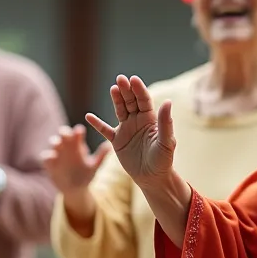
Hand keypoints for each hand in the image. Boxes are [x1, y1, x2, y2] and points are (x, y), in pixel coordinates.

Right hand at [42, 124, 111, 199]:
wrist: (75, 188)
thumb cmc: (86, 175)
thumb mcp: (94, 166)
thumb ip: (101, 156)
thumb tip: (110, 146)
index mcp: (78, 145)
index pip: (77, 134)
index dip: (77, 131)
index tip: (79, 131)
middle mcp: (67, 147)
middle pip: (63, 134)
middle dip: (63, 132)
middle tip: (65, 133)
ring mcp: (57, 154)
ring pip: (53, 142)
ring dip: (54, 142)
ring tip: (57, 144)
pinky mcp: (50, 163)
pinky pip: (46, 157)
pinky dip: (47, 156)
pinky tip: (51, 158)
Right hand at [85, 75, 175, 190]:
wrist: (153, 178)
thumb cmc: (163, 161)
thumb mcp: (166, 142)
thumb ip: (165, 122)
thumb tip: (168, 102)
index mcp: (150, 119)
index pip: (144, 100)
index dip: (139, 89)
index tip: (133, 79)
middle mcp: (138, 121)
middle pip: (131, 101)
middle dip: (126, 90)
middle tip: (120, 78)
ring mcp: (126, 130)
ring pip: (120, 110)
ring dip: (116, 100)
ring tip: (113, 88)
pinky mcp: (117, 141)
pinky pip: (105, 130)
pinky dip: (97, 124)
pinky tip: (88, 116)